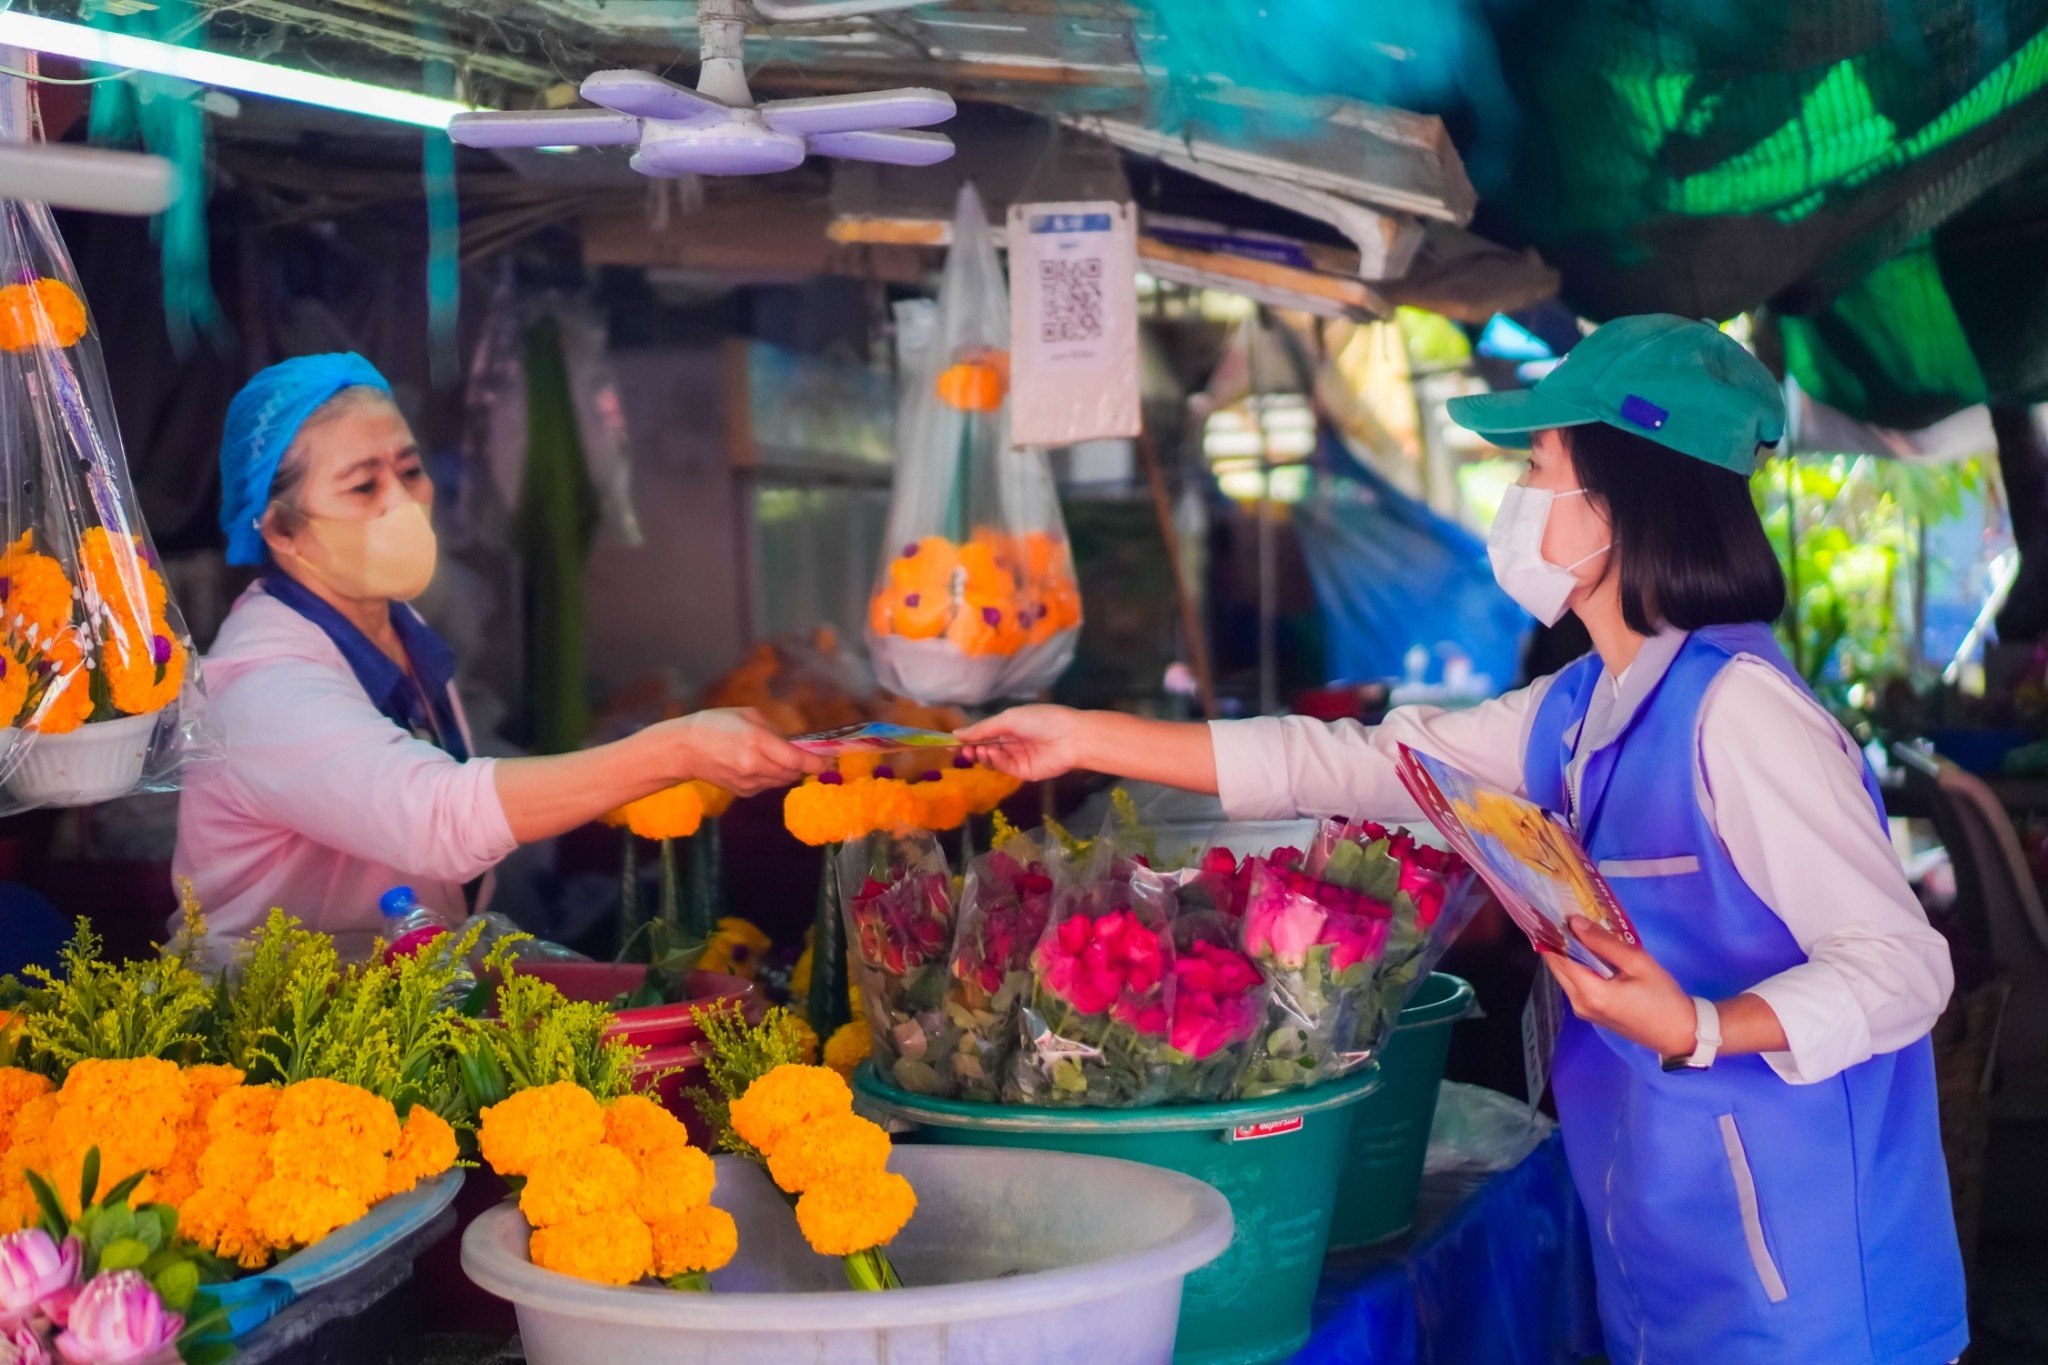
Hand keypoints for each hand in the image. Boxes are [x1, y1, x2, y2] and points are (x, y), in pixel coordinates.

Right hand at [659, 708, 824, 795]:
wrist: (684, 750)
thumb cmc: (715, 724)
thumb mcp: (748, 716)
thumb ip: (775, 731)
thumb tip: (796, 743)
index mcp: (756, 743)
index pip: (796, 760)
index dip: (818, 762)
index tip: (831, 758)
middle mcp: (754, 766)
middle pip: (794, 773)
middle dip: (805, 765)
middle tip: (809, 754)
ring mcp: (749, 783)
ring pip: (783, 781)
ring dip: (789, 770)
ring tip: (779, 756)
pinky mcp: (744, 792)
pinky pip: (769, 785)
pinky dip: (773, 776)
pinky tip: (760, 764)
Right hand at [955, 705, 1090, 781]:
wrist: (1070, 738)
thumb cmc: (1041, 720)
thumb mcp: (1008, 719)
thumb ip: (983, 728)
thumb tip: (957, 733)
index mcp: (1010, 725)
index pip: (984, 733)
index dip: (969, 738)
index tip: (951, 742)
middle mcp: (1012, 742)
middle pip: (986, 748)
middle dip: (973, 749)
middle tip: (962, 751)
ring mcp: (1017, 758)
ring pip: (992, 760)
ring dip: (983, 755)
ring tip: (980, 750)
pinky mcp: (1023, 772)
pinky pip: (1003, 768)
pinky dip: (995, 761)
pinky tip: (991, 754)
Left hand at [1542, 915, 1698, 1058]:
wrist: (1679, 1033)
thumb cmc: (1663, 997)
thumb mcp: (1638, 963)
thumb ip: (1604, 942)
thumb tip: (1575, 923)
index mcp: (1590, 993)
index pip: (1559, 957)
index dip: (1553, 933)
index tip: (1554, 911)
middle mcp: (1578, 1003)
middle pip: (1557, 966)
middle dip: (1557, 941)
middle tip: (1564, 915)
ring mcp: (1582, 1010)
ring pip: (1564, 975)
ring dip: (1567, 953)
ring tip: (1575, 927)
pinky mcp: (1590, 1012)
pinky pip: (1575, 984)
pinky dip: (1577, 966)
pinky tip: (1587, 950)